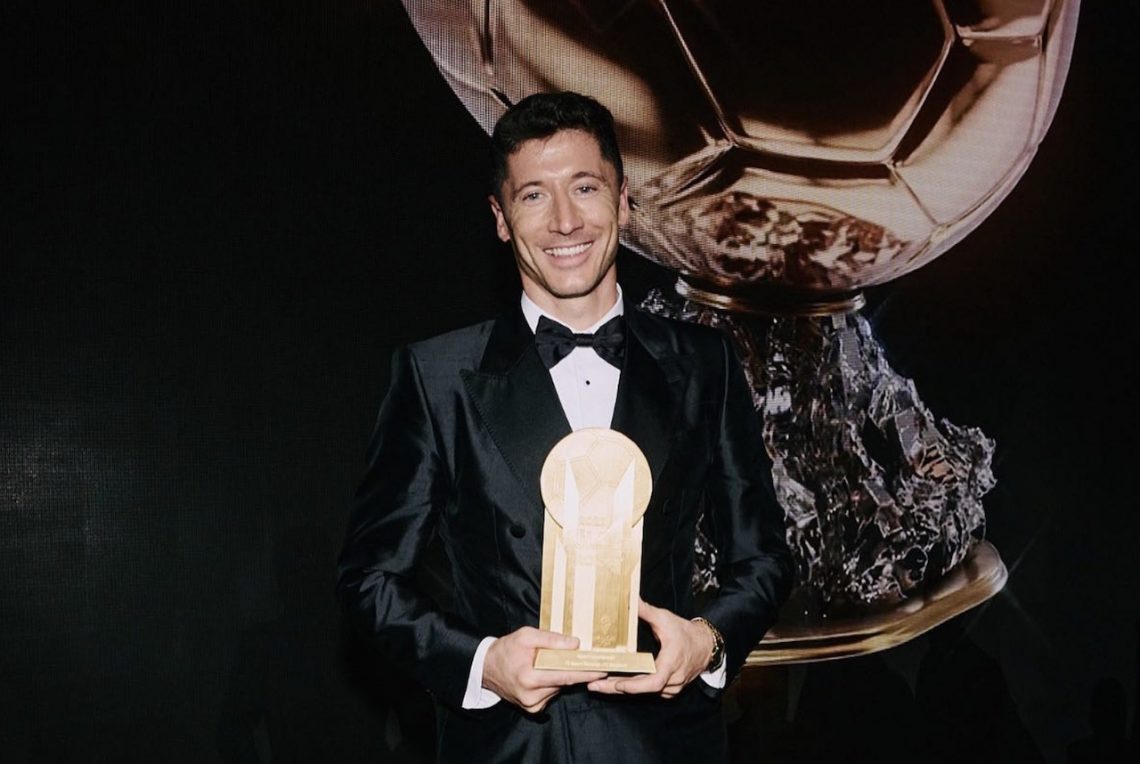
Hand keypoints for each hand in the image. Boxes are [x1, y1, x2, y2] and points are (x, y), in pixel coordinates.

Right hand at [482, 627, 606, 713]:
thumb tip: (576, 644)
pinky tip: (543, 674)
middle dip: (576, 671)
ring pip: (558, 688)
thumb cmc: (506, 649)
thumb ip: (551, 640)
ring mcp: (531, 705)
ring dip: (561, 676)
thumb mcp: (527, 636)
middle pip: (564, 682)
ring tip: (551, 663)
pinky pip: (551, 694)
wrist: (487, 667)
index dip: (585, 673)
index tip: (603, 670)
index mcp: (529, 678)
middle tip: (588, 660)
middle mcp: (531, 696)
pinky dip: (552, 683)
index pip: (565, 676)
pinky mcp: (532, 709)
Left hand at [587, 599, 714, 698]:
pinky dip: (632, 688)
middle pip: (642, 690)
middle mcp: (672, 679)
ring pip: (644, 692)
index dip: (635, 686)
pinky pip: (648, 691)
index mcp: (671, 662)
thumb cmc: (685, 632)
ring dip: (622, 688)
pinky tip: (614, 682)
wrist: (705, 646)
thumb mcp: (665, 619)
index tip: (617, 684)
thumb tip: (629, 598)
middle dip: (616, 688)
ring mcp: (671, 687)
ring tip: (598, 684)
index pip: (654, 681)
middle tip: (594, 686)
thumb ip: (646, 610)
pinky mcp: (668, 690)